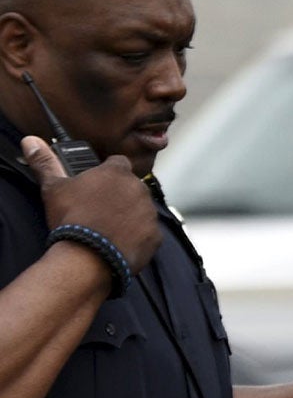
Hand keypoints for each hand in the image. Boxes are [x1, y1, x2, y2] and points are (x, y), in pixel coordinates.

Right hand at [26, 137, 159, 275]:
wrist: (90, 256)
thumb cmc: (72, 218)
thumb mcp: (53, 188)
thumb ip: (45, 163)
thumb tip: (30, 141)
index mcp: (117, 173)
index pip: (118, 162)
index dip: (108, 171)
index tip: (98, 181)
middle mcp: (139, 190)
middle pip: (131, 187)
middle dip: (119, 194)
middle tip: (100, 207)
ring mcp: (150, 214)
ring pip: (142, 209)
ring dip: (130, 214)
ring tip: (108, 226)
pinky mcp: (156, 237)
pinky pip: (149, 233)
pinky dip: (138, 236)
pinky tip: (120, 241)